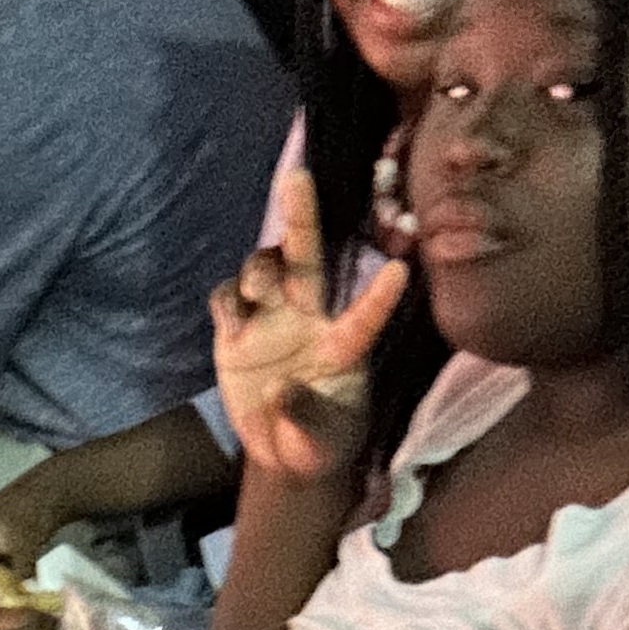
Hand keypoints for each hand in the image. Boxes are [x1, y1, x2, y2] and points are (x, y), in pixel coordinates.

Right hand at [211, 169, 409, 484]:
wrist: (281, 451)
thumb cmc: (318, 442)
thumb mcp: (318, 444)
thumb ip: (306, 415)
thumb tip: (280, 387)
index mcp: (342, 346)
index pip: (364, 317)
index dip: (380, 297)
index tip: (402, 273)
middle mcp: (308, 319)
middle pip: (306, 258)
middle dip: (302, 216)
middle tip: (298, 178)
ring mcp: (270, 319)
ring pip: (264, 269)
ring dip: (260, 268)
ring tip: (257, 288)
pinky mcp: (237, 330)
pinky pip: (227, 299)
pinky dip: (227, 303)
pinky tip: (230, 326)